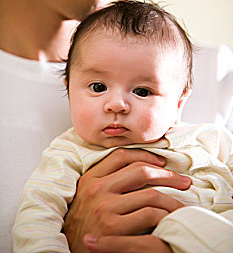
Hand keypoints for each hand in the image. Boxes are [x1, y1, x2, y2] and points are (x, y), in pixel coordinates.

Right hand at [63, 148, 190, 252]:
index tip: (162, 163)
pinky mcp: (113, 229)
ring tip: (181, 205)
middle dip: (167, 175)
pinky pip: (150, 215)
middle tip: (183, 181)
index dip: (146, 155)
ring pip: (151, 194)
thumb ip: (107, 180)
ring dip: (171, 200)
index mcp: (91, 177)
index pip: (122, 155)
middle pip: (141, 170)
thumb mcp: (88, 195)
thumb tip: (141, 169)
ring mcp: (105, 208)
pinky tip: (170, 220)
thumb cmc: (82, 223)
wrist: (68, 250)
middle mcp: (97, 189)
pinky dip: (165, 216)